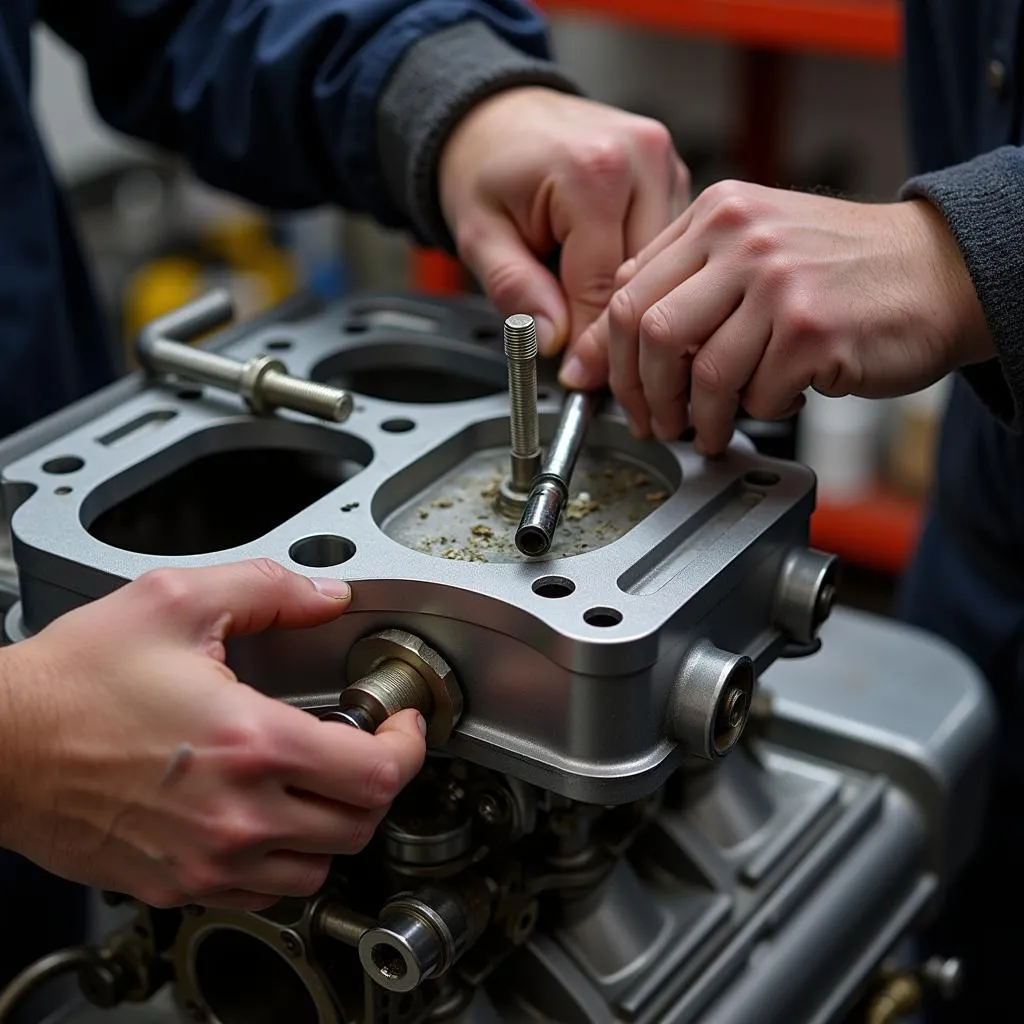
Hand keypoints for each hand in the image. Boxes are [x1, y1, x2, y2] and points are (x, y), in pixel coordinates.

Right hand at [0, 560, 425, 910]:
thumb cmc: (72, 680)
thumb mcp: (176, 601)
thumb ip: (268, 589)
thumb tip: (325, 595)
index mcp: (250, 744)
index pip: (377, 772)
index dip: (409, 746)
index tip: (404, 726)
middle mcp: (236, 816)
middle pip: (360, 825)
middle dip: (380, 782)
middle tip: (368, 746)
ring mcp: (206, 861)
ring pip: (318, 871)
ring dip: (336, 825)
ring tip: (322, 782)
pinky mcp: (176, 885)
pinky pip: (263, 893)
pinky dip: (285, 861)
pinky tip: (270, 816)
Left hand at [439, 87, 688, 354]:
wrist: (499, 116)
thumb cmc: (487, 167)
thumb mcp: (480, 234)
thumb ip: (514, 289)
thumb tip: (550, 341)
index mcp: (594, 171)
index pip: (606, 286)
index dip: (593, 344)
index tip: (581, 379)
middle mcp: (643, 159)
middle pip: (648, 279)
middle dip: (619, 331)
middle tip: (593, 371)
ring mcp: (666, 164)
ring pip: (668, 268)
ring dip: (640, 304)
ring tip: (602, 331)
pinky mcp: (675, 176)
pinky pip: (669, 248)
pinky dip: (647, 277)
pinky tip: (618, 292)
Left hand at [560, 180, 992, 453]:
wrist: (938, 271)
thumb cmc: (840, 271)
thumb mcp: (754, 249)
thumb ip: (683, 284)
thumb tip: (605, 346)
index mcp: (717, 214)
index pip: (629, 290)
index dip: (609, 354)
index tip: (609, 389)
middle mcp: (743, 238)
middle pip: (650, 332)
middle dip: (642, 393)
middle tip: (654, 422)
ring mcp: (779, 282)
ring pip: (702, 372)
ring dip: (699, 418)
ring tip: (709, 431)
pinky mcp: (813, 329)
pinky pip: (755, 394)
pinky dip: (757, 411)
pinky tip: (774, 400)